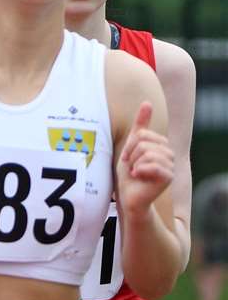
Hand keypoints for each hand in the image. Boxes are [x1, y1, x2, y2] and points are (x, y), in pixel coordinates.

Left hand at [116, 101, 173, 218]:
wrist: (129, 197)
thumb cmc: (129, 174)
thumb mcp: (131, 147)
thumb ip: (140, 126)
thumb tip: (147, 102)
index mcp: (161, 144)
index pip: (142, 134)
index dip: (129, 146)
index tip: (127, 158)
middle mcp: (169, 152)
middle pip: (144, 143)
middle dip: (131, 156)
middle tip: (131, 167)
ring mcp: (171, 165)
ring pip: (147, 153)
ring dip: (135, 164)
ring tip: (136, 173)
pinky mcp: (169, 177)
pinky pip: (152, 165)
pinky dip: (140, 171)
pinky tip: (139, 177)